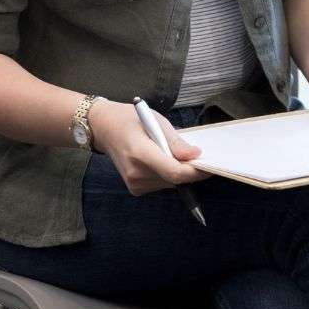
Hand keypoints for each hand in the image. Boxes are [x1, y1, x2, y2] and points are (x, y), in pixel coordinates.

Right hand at [89, 98, 206, 195]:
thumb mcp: (154, 120)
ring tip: (162, 151)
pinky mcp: (135, 189)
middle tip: (184, 151)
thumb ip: (175, 141)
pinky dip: (166, 174)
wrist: (101, 127)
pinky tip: (155, 161)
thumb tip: (196, 155)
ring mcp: (134, 183)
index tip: (207, 164)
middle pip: (175, 179)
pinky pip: (162, 184)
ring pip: (171, 183)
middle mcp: (136, 172)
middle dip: (187, 167)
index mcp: (139, 152)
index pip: (175, 172)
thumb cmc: (128, 119)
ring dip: (176, 170)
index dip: (195, 171)